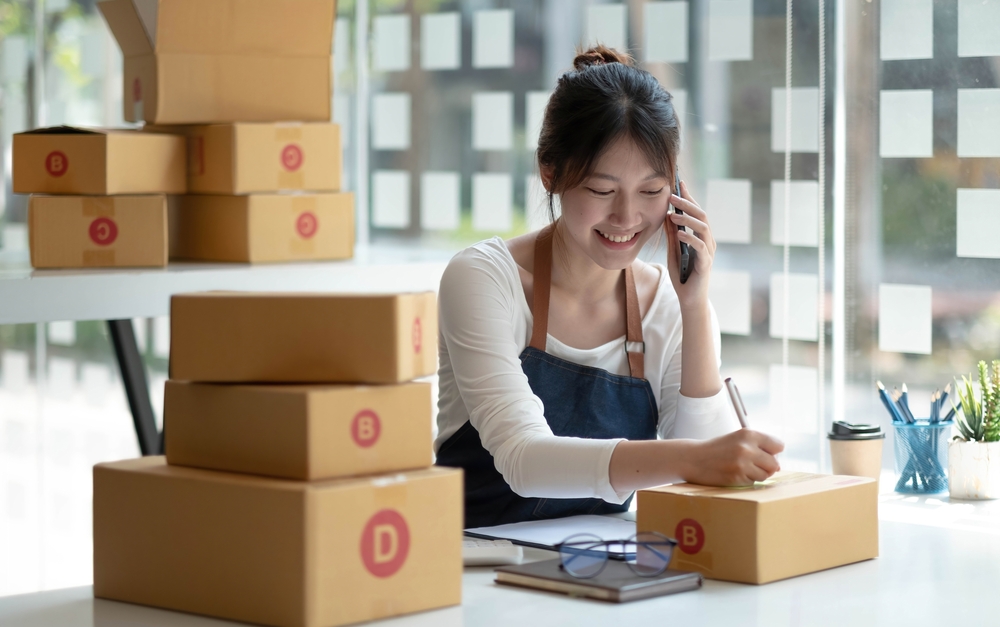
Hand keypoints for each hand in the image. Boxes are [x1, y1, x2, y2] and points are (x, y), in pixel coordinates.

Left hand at [663, 181, 716, 309]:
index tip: (679, 183)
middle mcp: (707, 241)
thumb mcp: (673, 251)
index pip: (696, 212)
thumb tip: (667, 215)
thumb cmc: (682, 275)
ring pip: (703, 228)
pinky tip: (679, 233)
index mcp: (700, 236)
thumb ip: (672, 234)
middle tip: (672, 196)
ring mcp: (709, 251)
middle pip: (701, 216)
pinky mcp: (706, 263)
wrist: (689, 298)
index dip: (689, 197)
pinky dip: (690, 238)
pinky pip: (700, 246)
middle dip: (687, 204)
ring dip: (688, 219)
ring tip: (673, 214)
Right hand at [680, 429, 784, 485]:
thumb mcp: (737, 438)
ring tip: (742, 469)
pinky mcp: (736, 478)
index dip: (772, 452)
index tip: (763, 454)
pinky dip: (747, 480)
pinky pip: (753, 482)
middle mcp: (747, 448)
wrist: (693, 458)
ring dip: (757, 474)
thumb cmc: (718, 449)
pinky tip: (735, 474)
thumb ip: (758, 446)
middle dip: (766, 466)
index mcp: (749, 434)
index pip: (778, 446)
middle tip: (751, 464)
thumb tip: (778, 466)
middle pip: (774, 463)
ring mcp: (742, 464)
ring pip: (766, 475)